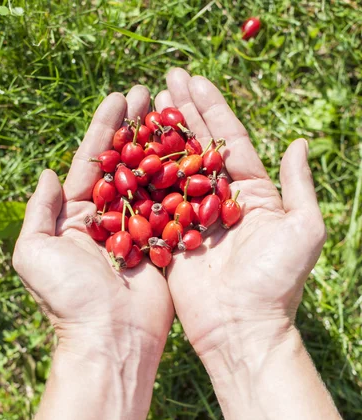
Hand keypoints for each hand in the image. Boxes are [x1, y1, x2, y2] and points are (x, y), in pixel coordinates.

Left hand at [13, 87, 172, 358]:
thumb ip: (39, 212)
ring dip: (161, 147)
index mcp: (76, 218)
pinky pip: (173, 207)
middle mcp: (108, 220)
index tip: (120, 97)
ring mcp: (139, 232)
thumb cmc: (69, 299)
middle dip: (136, 129)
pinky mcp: (164, 245)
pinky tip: (194, 152)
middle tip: (151, 93)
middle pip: (124, 165)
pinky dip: (182, 181)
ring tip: (173, 113)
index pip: (91, 163)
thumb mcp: (35, 253)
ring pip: (152, 180)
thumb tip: (46, 173)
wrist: (111, 338)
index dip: (105, 129)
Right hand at [156, 69, 325, 358]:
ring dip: (159, 138)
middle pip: (198, 149)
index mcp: (251, 195)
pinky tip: (127, 150)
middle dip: (183, 114)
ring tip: (144, 105)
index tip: (194, 80)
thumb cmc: (276, 282)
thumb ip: (298, 186)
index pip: (230, 142)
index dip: (213, 111)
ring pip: (173, 170)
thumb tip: (299, 143)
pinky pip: (153, 204)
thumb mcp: (303, 229)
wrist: (241, 328)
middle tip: (164, 80)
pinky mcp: (169, 239)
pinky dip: (141, 178)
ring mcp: (192, 220)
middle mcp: (220, 203)